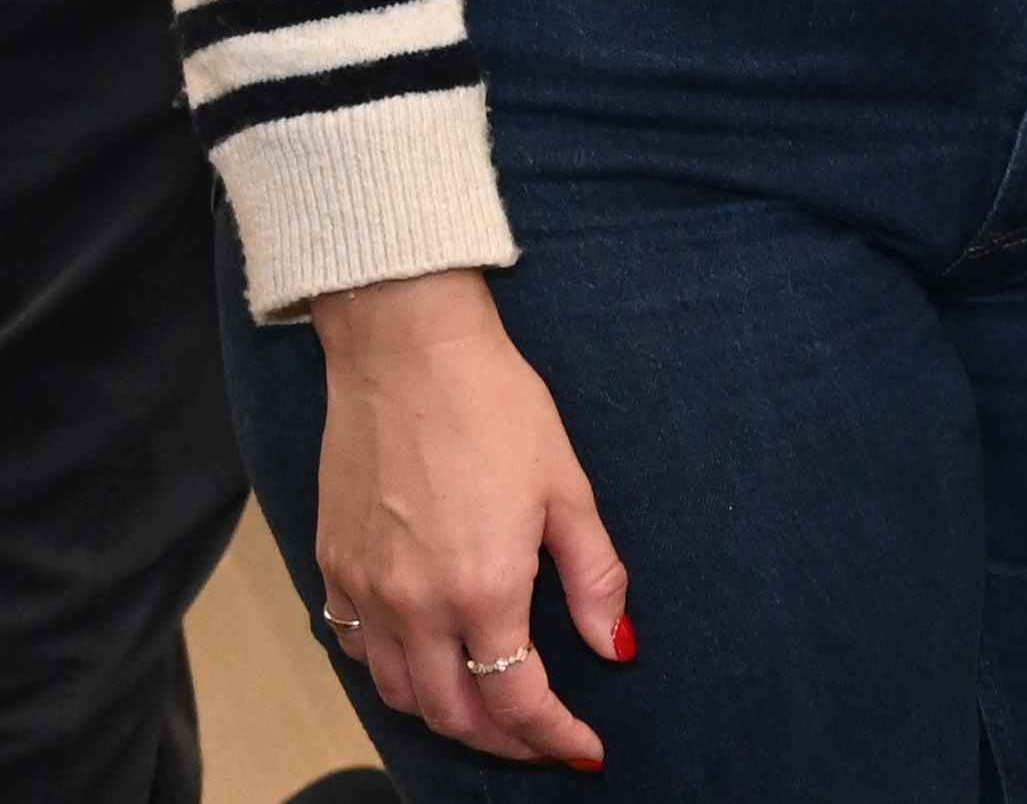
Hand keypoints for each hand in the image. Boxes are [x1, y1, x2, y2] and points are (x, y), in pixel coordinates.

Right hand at [309, 269, 622, 769]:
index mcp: (484, 587)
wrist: (405, 353)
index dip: (554, 736)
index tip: (584, 752)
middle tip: (543, 740)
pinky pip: (359, 652)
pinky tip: (428, 658)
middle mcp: (414, 605)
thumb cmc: (497, 407)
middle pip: (453, 713)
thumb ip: (594, 577)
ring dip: (447, 714)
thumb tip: (616, 647)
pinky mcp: (331, 569)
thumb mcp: (568, 487)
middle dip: (503, 740)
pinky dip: (396, 675)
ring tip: (490, 707)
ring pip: (399, 694)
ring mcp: (364, 591)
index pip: (518, 699)